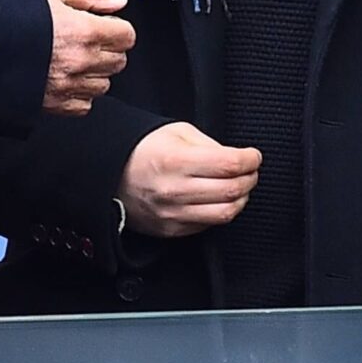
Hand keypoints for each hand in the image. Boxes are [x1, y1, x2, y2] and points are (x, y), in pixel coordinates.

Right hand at [39, 0, 133, 114]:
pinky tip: (62, 78)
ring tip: (70, 58)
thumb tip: (118, 2)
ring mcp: (66, 87)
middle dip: (107, 48)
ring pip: (103, 85)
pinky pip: (83, 105)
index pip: (127, 36)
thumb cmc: (2, 13)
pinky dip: (79, 94)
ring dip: (94, 72)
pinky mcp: (51, 105)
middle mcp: (78, 62)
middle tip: (85, 39)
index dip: (116, 27)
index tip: (103, 24)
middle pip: (118, 61)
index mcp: (82, 31)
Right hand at [118, 122, 260, 236]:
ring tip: (238, 187)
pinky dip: (220, 212)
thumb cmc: (142, 150)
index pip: (230, 164)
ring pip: (225, 213)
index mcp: (177, 161)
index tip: (253, 156)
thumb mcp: (177, 133)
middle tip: (250, 171)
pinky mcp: (171, 229)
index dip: (250, 159)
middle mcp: (174, 190)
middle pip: (233, 190)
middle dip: (250, 178)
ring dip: (240, 199)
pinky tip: (217, 199)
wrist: (108, 174)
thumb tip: (237, 159)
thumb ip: (210, 145)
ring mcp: (172, 213)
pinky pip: (208, 225)